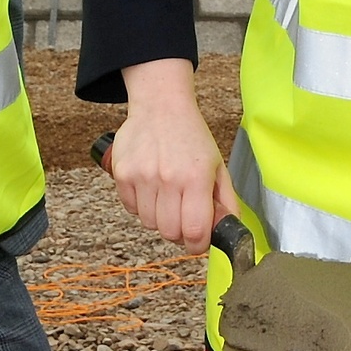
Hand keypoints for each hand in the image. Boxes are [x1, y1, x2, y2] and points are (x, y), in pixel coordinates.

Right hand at [110, 58, 234, 252]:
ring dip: (159, 218)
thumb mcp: (218, 166)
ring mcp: (142, 176)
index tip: (199, 241)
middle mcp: (168, 179)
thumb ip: (226, 201)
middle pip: (169, 232)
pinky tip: (151, 188)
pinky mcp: (122, 174)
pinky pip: (130, 208)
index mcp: (196, 178)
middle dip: (179, 232)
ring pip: (148, 223)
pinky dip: (141, 205)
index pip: (195, 231)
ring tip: (167, 198)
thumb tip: (228, 231)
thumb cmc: (191, 137)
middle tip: (183, 218)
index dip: (198, 244)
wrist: (161, 107)